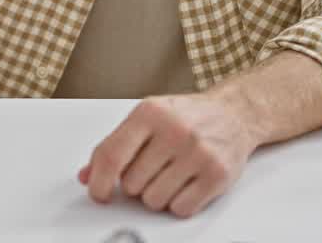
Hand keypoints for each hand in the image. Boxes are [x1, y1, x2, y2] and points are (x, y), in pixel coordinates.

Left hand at [79, 92, 257, 217]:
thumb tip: (87, 176)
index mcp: (150, 113)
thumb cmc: (187, 116)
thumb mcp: (147, 118)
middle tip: (152, 169)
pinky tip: (185, 183)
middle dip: (136, 184)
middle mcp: (175, 131)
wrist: (234, 113)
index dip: (99, 182)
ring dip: (157, 195)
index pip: (112, 156)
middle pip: (132, 184)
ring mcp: (197, 153)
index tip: (99, 193)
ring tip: (170, 174)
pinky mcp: (217, 174)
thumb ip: (114, 145)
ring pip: (154, 201)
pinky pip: (181, 209)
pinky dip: (178, 203)